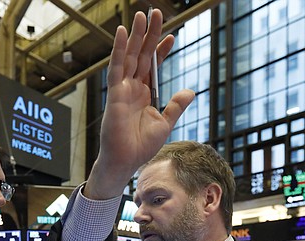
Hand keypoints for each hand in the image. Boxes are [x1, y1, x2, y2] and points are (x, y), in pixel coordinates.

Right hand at [86, 9, 195, 199]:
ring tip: (141, 15)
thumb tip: (190, 91)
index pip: (154, 66)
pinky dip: (118, 49)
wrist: (126, 161)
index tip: (172, 35)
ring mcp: (123, 88)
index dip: (162, 50)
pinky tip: (121, 32)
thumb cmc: (141, 146)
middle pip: (142, 55)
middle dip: (149, 34)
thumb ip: (175, 106)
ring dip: (134, 35)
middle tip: (156, 12)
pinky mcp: (114, 93)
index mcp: (145, 94)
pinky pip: (116, 67)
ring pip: (129, 56)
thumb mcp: (165, 123)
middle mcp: (133, 87)